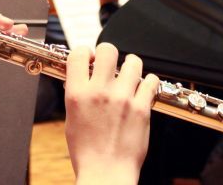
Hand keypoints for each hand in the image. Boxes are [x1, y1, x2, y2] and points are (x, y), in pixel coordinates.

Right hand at [64, 43, 159, 184]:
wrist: (106, 174)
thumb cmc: (87, 152)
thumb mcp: (72, 119)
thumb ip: (78, 95)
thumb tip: (83, 79)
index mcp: (77, 94)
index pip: (78, 54)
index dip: (85, 52)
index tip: (89, 58)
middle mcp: (99, 92)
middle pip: (107, 50)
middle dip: (108, 53)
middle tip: (109, 64)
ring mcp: (122, 98)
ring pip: (132, 62)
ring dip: (130, 66)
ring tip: (128, 75)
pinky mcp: (142, 108)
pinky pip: (150, 80)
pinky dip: (147, 82)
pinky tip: (142, 89)